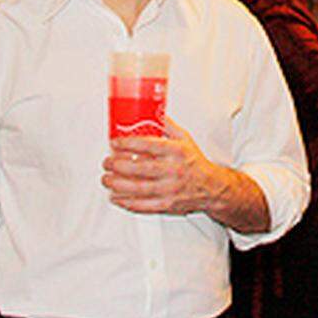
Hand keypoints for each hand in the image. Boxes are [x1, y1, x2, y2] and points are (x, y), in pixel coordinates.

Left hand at [102, 117, 222, 213]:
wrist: (211, 187)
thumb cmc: (194, 162)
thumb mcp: (184, 139)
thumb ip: (167, 126)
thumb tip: (152, 111)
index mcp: (176, 152)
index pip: (148, 145)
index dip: (128, 144)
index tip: (115, 143)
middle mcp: (173, 170)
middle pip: (139, 168)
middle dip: (117, 165)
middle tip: (107, 162)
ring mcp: (170, 189)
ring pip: (138, 188)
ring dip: (117, 184)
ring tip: (106, 178)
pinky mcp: (166, 205)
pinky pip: (142, 205)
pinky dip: (125, 202)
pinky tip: (115, 196)